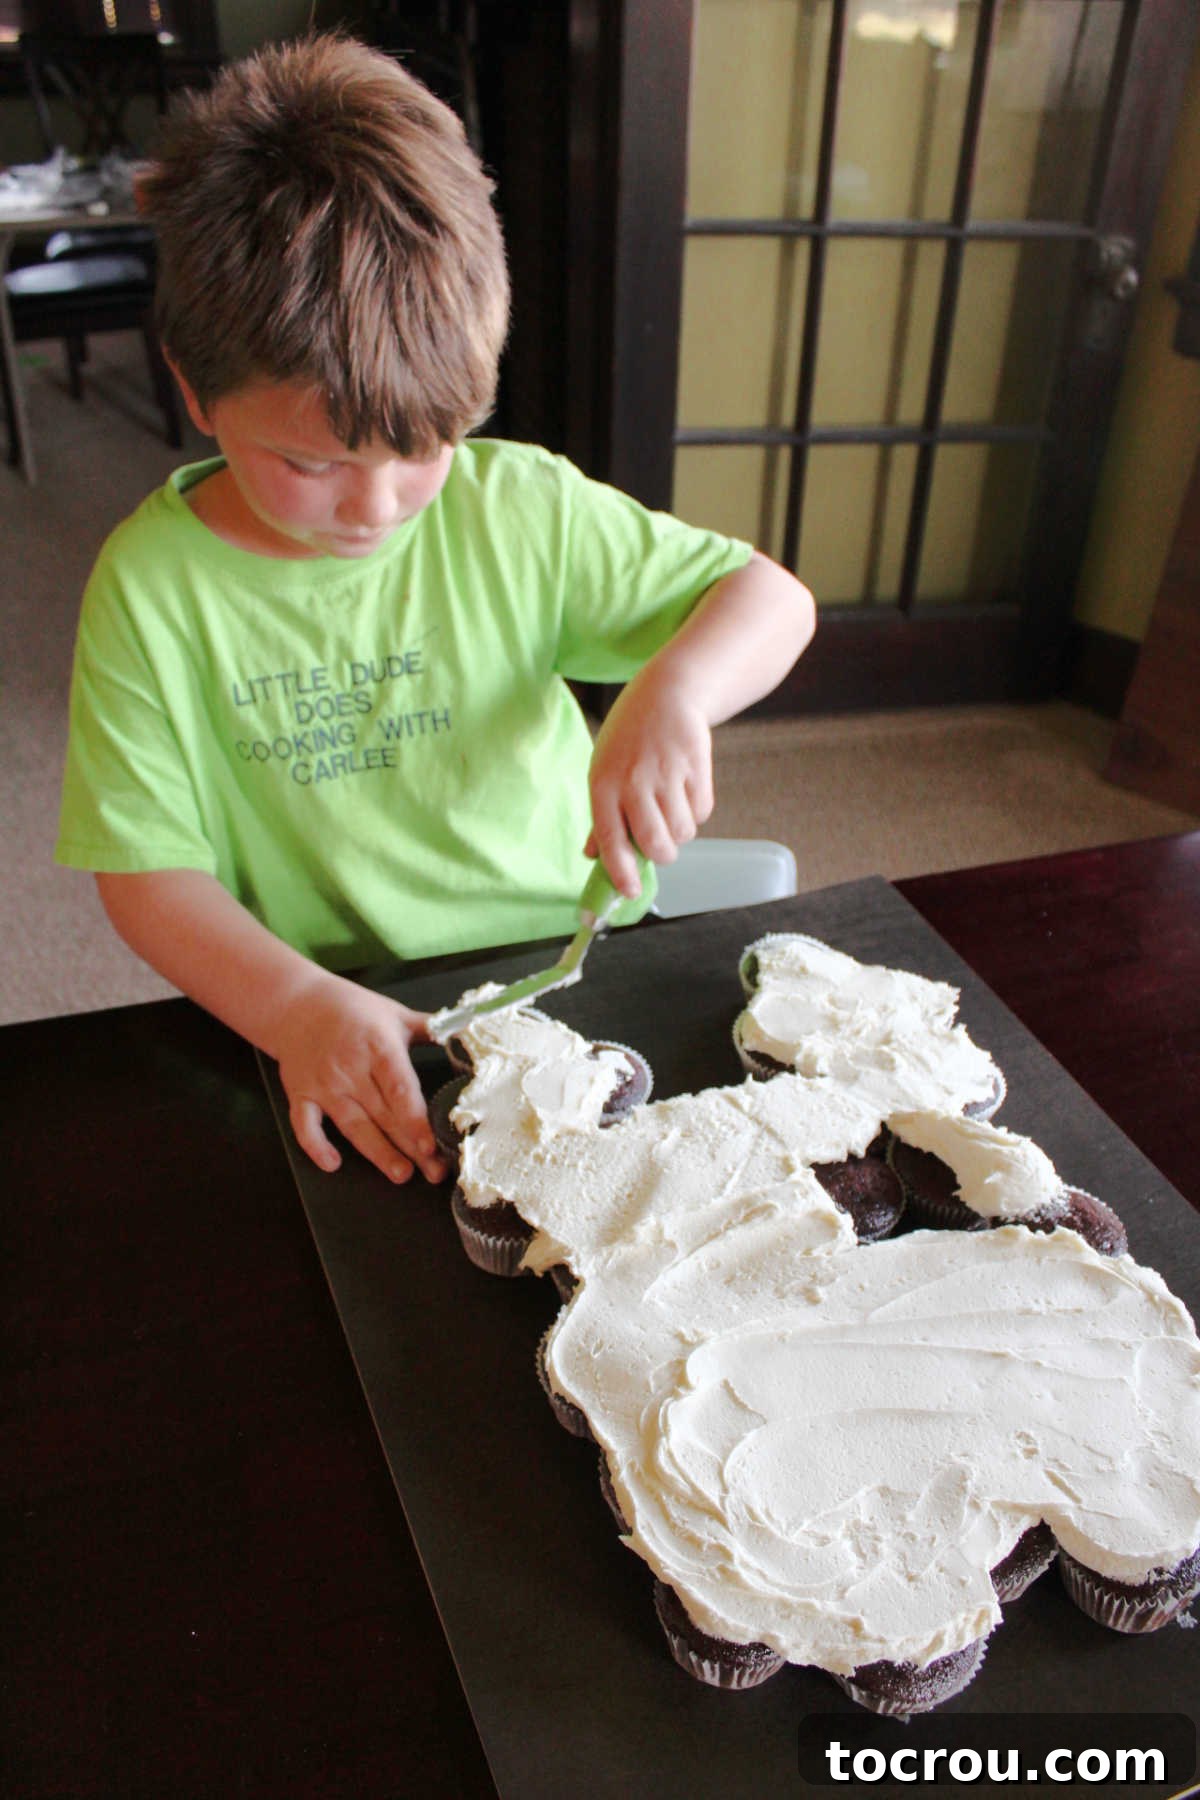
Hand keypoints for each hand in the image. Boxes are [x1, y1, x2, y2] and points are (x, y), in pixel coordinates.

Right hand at [271, 971, 447, 1185]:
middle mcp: (351, 1069)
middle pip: (384, 1114)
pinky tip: (333, 1164)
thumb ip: (432, 1028)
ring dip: (377, 1152)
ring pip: (353, 1125)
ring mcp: (323, 1084)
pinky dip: (316, 1146)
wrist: (296, 1003)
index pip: (399, 1088)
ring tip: (401, 1174)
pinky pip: (305, 1125)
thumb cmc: (353, 1009)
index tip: (432, 1144)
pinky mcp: (301, 1094)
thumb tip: (470, 1034)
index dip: (415, 1118)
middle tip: (434, 1172)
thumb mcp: (395, 1013)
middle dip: (410, 1146)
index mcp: (378, 1047)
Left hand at [586, 673, 713, 895]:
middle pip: (657, 844)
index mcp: (603, 785)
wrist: (667, 693)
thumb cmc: (629, 738)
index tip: (629, 893)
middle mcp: (634, 781)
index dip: (621, 872)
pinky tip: (686, 788)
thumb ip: (601, 816)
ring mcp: (667, 773)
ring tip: (672, 808)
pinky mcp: (697, 766)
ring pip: (684, 831)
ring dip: (681, 831)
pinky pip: (703, 811)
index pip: (611, 839)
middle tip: (661, 846)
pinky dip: (697, 810)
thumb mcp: (603, 770)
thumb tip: (593, 856)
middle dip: (663, 855)